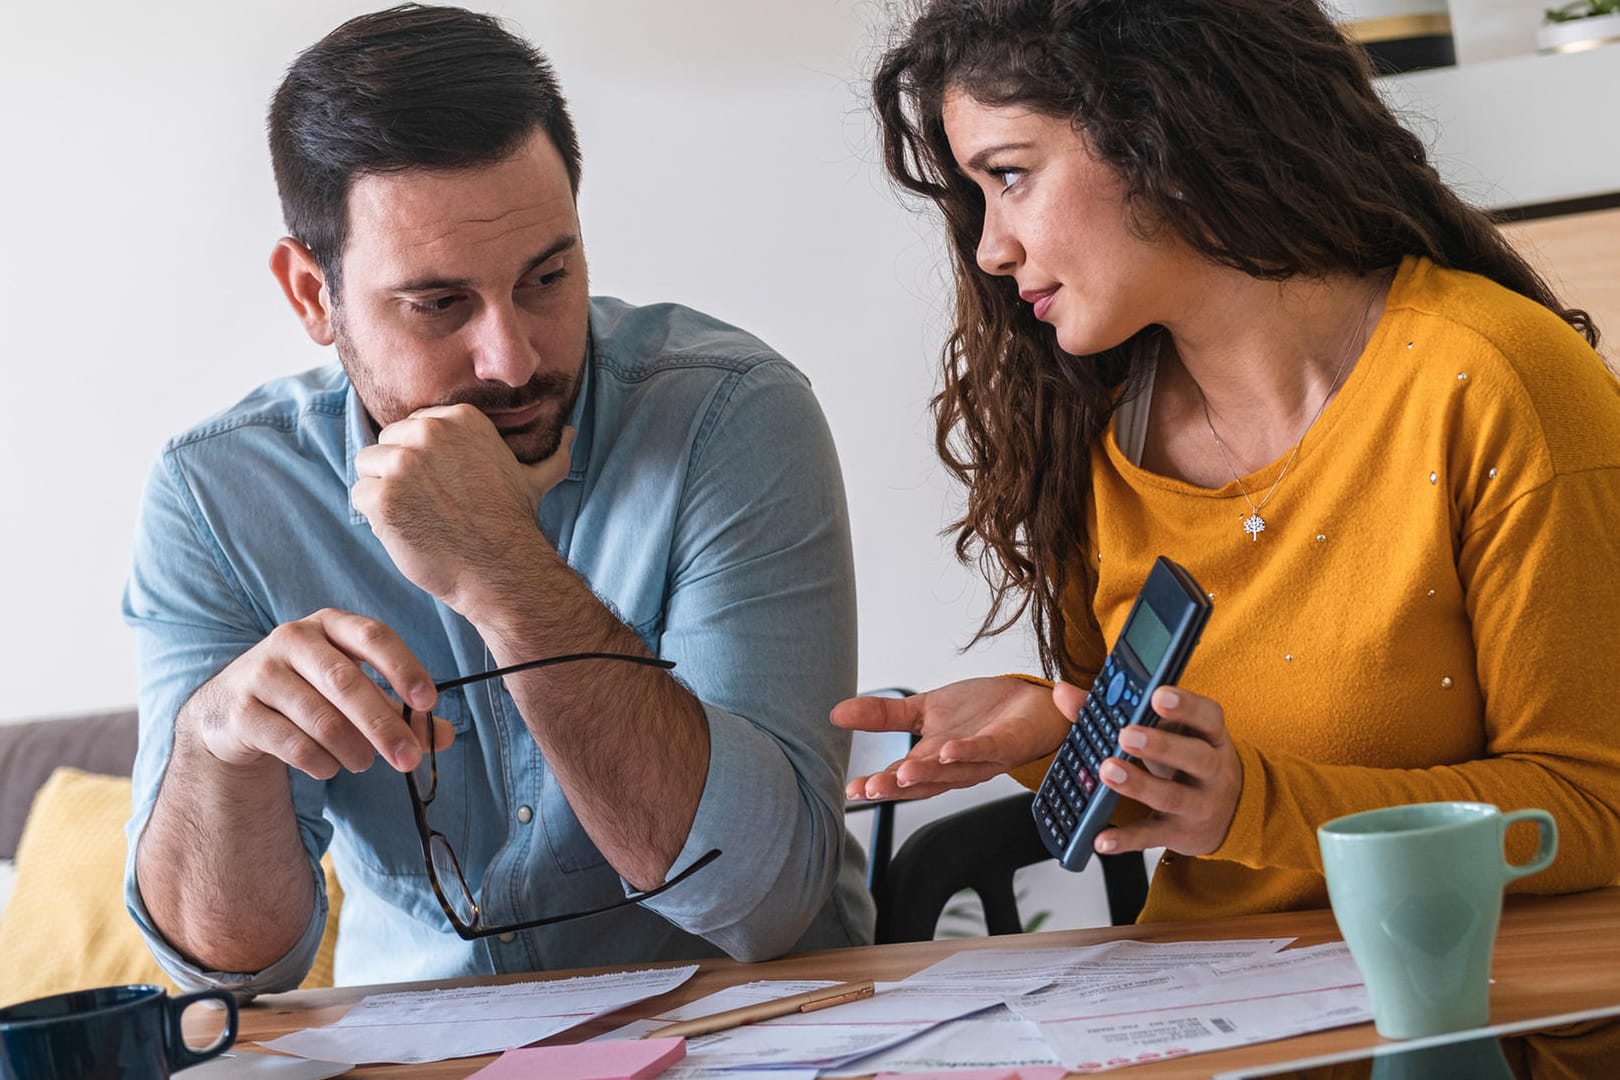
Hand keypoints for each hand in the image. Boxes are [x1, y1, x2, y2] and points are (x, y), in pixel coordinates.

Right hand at [180, 609, 454, 779]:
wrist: (232, 710)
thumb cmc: (310, 693)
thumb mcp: (355, 692)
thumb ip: (399, 711)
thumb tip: (444, 737)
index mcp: (330, 625)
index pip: (374, 636)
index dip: (404, 667)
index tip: (429, 702)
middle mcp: (293, 639)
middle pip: (346, 682)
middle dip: (383, 725)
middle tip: (409, 758)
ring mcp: (262, 672)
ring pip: (319, 717)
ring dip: (352, 748)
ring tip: (365, 763)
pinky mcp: (241, 711)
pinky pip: (291, 743)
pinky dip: (320, 761)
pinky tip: (329, 767)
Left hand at [351, 405, 574, 606]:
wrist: (501, 569)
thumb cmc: (513, 524)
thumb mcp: (534, 478)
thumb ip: (550, 453)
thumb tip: (571, 434)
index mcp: (459, 418)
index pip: (413, 427)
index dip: (424, 461)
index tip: (444, 486)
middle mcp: (428, 432)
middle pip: (386, 443)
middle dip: (400, 474)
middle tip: (432, 505)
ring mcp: (402, 463)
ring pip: (367, 468)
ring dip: (384, 494)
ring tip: (418, 517)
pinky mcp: (382, 496)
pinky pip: (358, 496)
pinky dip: (375, 517)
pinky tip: (406, 530)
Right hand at [833, 677, 1072, 800]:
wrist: (1031, 705)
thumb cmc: (980, 713)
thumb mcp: (923, 709)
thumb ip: (882, 715)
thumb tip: (836, 713)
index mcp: (932, 760)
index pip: (900, 777)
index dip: (877, 785)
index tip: (852, 791)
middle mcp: (955, 767)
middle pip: (923, 782)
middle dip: (897, 787)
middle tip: (871, 788)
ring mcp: (981, 758)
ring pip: (951, 772)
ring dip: (927, 774)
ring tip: (902, 772)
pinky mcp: (1006, 743)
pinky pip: (985, 750)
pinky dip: (966, 751)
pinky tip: (946, 749)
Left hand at [1077, 683, 1243, 856]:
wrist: (1226, 813)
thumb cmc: (1184, 759)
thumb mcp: (1164, 731)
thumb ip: (1114, 710)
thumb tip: (1063, 693)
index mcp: (1209, 735)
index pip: (1207, 716)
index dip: (1185, 705)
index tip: (1158, 695)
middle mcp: (1213, 770)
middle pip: (1194, 756)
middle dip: (1160, 745)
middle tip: (1126, 735)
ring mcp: (1200, 805)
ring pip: (1172, 796)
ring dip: (1138, 785)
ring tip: (1107, 771)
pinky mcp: (1181, 834)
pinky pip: (1151, 836)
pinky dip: (1125, 840)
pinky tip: (1100, 839)